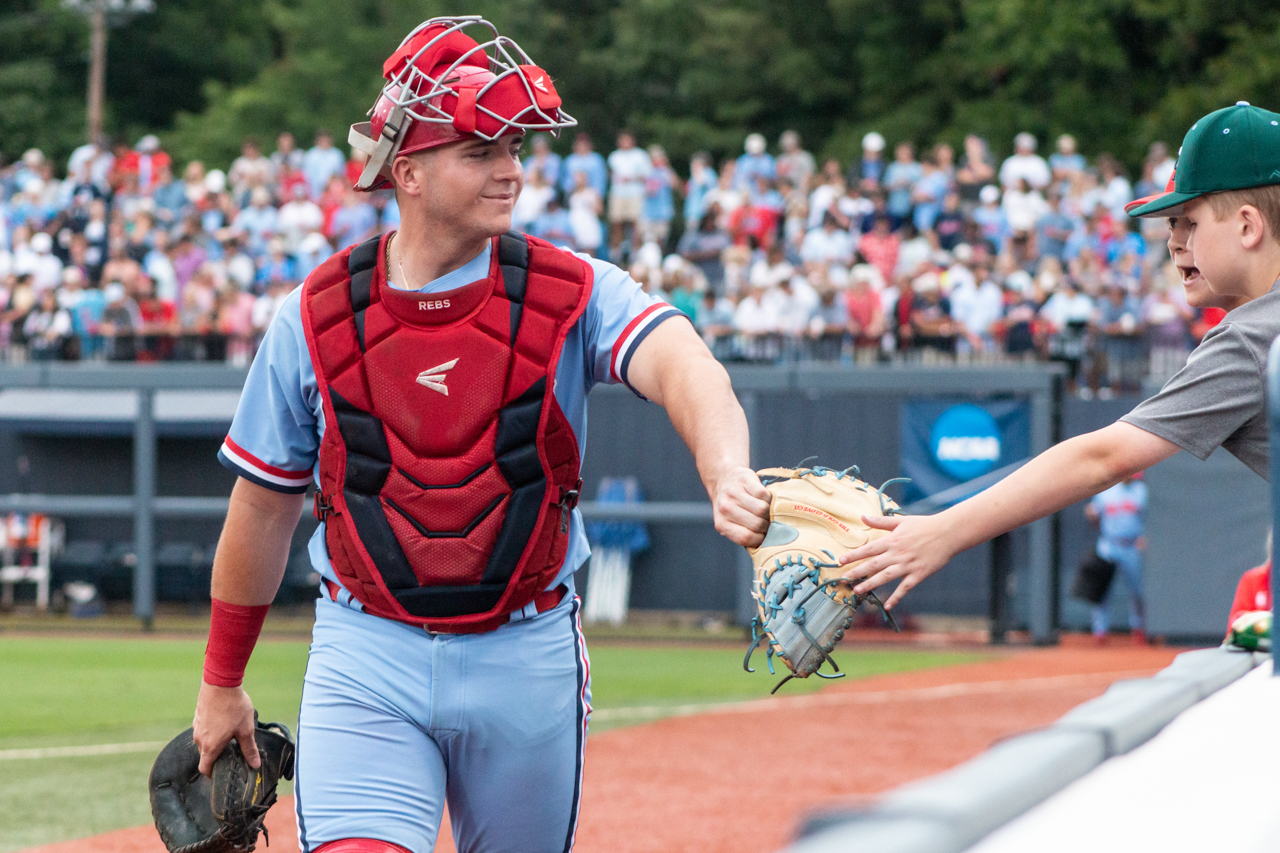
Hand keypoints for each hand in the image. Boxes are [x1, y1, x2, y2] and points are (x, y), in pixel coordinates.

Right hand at [192, 680, 259, 776]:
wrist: (221, 683)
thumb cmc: (234, 707)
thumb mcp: (246, 730)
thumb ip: (249, 749)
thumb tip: (255, 765)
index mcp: (210, 746)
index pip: (204, 768)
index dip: (211, 774)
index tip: (220, 774)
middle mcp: (199, 738)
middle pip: (205, 754)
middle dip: (216, 756)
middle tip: (230, 753)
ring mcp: (196, 726)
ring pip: (204, 740)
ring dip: (214, 741)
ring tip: (229, 735)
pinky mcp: (198, 715)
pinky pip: (203, 728)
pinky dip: (211, 730)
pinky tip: (224, 721)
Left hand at [710, 466, 770, 547]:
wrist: (724, 479)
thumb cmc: (732, 508)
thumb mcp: (732, 524)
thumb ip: (744, 534)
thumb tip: (767, 546)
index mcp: (721, 524)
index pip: (746, 538)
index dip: (761, 539)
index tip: (765, 536)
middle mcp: (725, 508)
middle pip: (757, 524)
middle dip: (767, 526)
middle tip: (769, 523)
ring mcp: (733, 493)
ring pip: (762, 509)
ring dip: (770, 512)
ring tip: (768, 512)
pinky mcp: (744, 479)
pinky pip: (764, 494)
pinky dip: (769, 498)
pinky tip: (765, 499)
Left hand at [837, 513, 956, 608]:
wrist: (948, 533)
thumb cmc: (924, 525)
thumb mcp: (900, 521)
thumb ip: (880, 521)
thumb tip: (862, 517)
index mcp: (892, 540)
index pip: (868, 549)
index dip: (854, 555)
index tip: (840, 561)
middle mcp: (897, 554)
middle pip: (873, 565)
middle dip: (856, 572)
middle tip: (842, 579)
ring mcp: (908, 565)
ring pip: (885, 577)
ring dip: (870, 584)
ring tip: (857, 591)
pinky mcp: (919, 574)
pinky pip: (905, 588)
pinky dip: (896, 597)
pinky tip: (887, 606)